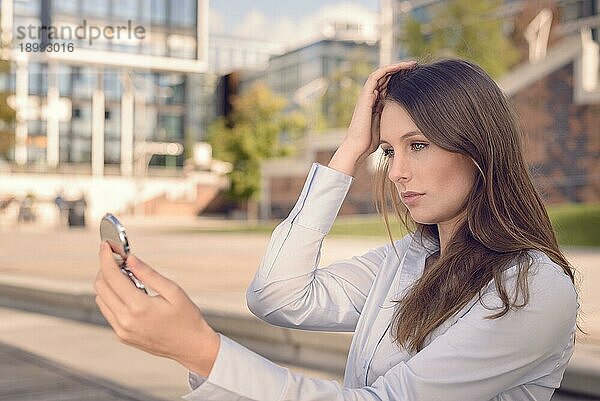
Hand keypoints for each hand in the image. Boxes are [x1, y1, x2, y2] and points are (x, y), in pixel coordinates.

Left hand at [94, 242, 219, 376]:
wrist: (191, 346)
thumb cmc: (187, 318)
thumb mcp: (173, 291)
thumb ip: (149, 274)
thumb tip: (130, 259)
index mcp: (139, 307)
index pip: (112, 276)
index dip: (105, 257)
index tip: (105, 245)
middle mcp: (125, 321)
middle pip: (101, 286)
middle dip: (105, 268)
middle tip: (119, 259)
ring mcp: (122, 330)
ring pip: (100, 299)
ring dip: (108, 283)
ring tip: (127, 277)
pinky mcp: (122, 336)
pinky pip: (108, 312)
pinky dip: (111, 298)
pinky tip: (128, 293)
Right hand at [344, 61, 416, 161]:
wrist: (359, 146)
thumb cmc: (370, 140)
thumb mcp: (386, 124)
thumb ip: (391, 116)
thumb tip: (406, 114)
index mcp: (376, 102)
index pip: (389, 85)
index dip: (401, 78)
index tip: (415, 75)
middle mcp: (371, 96)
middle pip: (386, 77)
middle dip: (400, 70)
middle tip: (415, 65)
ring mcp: (367, 95)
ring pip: (381, 74)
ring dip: (395, 67)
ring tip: (410, 64)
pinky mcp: (365, 96)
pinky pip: (375, 77)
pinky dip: (386, 70)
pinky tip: (399, 68)